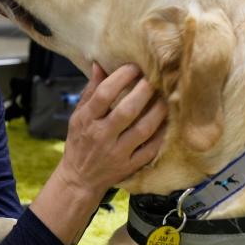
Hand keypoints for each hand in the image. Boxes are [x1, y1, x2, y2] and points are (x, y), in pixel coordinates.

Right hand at [57, 63, 166, 198]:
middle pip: (127, 110)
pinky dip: (162, 133)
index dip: (121, 77)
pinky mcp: (130, 166)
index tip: (133, 67)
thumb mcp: (78, 115)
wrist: (80, 178)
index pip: (104, 94)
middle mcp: (102, 136)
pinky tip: (167, 121)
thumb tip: (100, 65)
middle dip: (144, 91)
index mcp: (87, 120)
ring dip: (158, 110)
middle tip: (153, 79)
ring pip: (144, 129)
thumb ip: (91, 91)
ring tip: (164, 98)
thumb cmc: (79, 142)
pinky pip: (151, 148)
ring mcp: (117, 153)